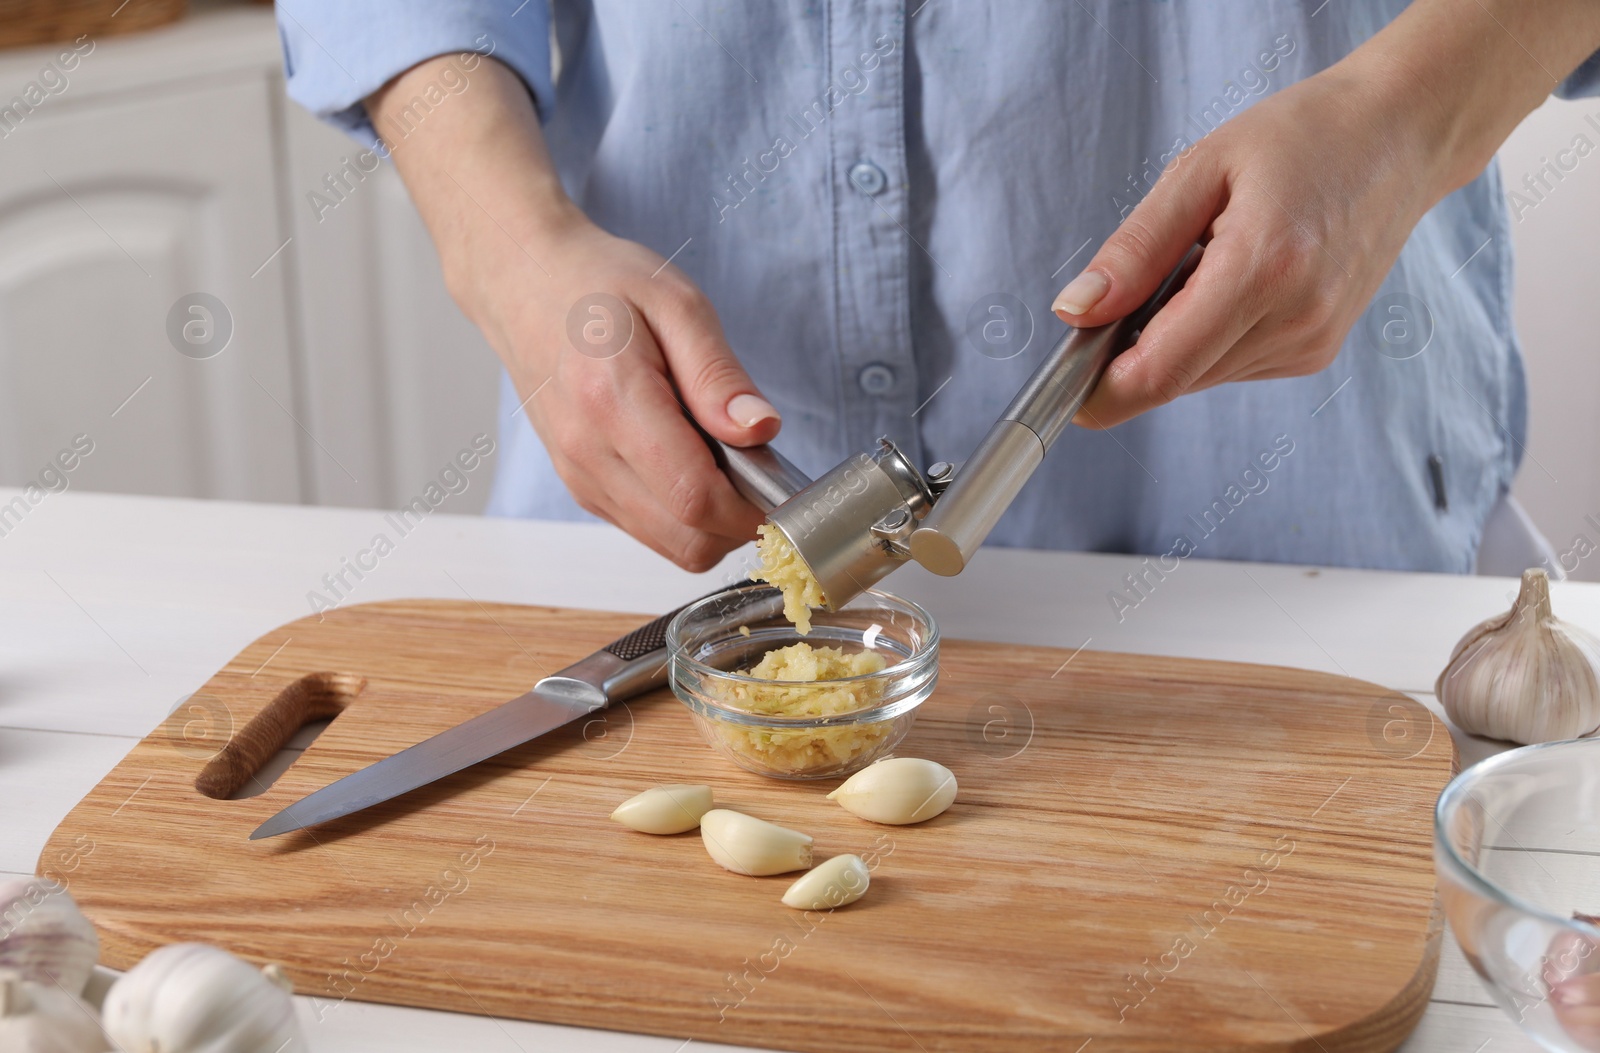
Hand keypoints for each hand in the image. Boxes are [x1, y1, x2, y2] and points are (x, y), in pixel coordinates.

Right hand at [461, 215, 778, 571]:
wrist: (524, 285)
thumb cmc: (600, 285)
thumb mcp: (677, 304)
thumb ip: (718, 374)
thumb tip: (761, 431)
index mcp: (613, 400)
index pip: (695, 497)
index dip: (752, 508)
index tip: (784, 486)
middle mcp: (588, 452)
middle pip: (687, 540)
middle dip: (738, 521)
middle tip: (758, 468)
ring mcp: (580, 477)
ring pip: (670, 545)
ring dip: (713, 522)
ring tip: (721, 457)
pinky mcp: (582, 487)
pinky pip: (649, 530)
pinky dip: (684, 515)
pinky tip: (689, 460)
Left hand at [1051, 0, 1599, 429]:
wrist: (1400, 138)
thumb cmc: (1307, 138)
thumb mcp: (1200, 171)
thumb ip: (1135, 250)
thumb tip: (1078, 312)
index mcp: (1263, 269)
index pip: (1161, 371)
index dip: (1102, 390)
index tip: (1065, 384)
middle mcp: (1294, 319)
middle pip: (1174, 379)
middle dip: (1130, 353)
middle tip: (1124, 291)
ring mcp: (1310, 342)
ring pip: (1199, 378)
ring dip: (1172, 341)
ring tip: (1197, 265)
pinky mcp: (1315, 351)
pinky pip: (1230, 366)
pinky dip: (1207, 338)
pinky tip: (1228, 281)